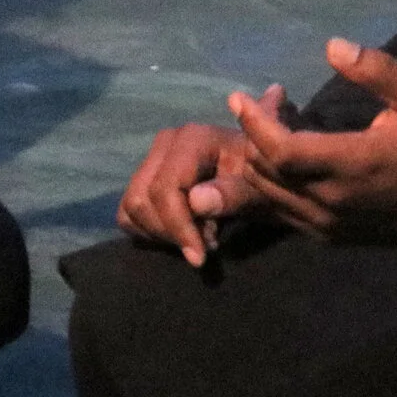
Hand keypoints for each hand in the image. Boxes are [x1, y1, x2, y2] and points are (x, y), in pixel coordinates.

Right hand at [117, 120, 277, 267]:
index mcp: (192, 139)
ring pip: (132, 209)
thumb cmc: (268, 180)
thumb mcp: (262, 189)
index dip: (178, 227)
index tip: (199, 257)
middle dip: (172, 232)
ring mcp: (153, 159)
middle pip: (143, 201)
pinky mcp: (145, 178)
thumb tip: (195, 201)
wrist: (265, 175)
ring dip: (162, 234)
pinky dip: (150, 232)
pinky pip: (128, 214)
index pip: (165, 188)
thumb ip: (234, 193)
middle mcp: (166, 143)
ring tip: (199, 237)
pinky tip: (183, 233)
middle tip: (206, 245)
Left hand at [229, 39, 396, 249]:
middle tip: (266, 101)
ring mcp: (328, 225)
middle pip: (265, 171)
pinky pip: (280, 212)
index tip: (240, 97)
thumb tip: (332, 46)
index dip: (254, 123)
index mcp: (354, 165)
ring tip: (269, 124)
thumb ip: (378, 69)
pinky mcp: (329, 237)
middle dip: (253, 133)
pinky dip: (267, 184)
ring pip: (266, 195)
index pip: (282, 150)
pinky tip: (277, 156)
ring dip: (256, 158)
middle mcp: (333, 201)